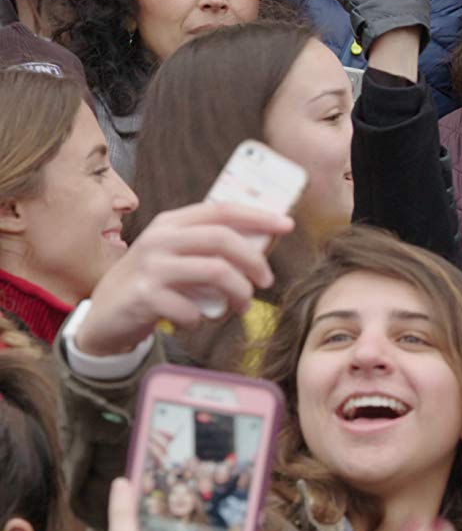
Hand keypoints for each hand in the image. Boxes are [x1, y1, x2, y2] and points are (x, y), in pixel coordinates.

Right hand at [74, 203, 291, 357]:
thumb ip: (207, 247)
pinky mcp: (144, 296)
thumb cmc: (153, 284)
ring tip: (240, 307)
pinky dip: (203, 319)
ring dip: (239, 294)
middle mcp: (160, 239)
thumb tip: (263, 244)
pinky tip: (196, 320)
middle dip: (255, 261)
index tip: (287, 225)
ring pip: (217, 273)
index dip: (258, 216)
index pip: (222, 210)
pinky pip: (193, 309)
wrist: (105, 316)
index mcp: (171, 223)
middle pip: (224, 240)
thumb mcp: (175, 255)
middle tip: (267, 281)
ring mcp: (151, 267)